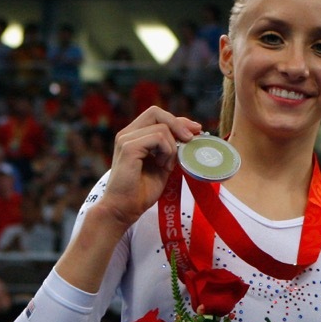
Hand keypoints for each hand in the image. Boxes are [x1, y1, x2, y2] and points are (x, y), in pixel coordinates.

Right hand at [101, 106, 201, 230]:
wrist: (124, 209)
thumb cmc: (142, 191)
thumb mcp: (163, 165)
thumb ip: (171, 150)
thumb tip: (191, 136)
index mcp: (134, 136)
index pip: (157, 115)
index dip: (179, 120)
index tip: (196, 130)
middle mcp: (127, 134)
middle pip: (156, 112)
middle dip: (179, 124)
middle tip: (191, 140)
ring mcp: (126, 139)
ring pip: (162, 128)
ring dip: (172, 148)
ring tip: (167, 166)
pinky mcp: (128, 148)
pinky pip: (158, 138)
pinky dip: (167, 152)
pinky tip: (163, 167)